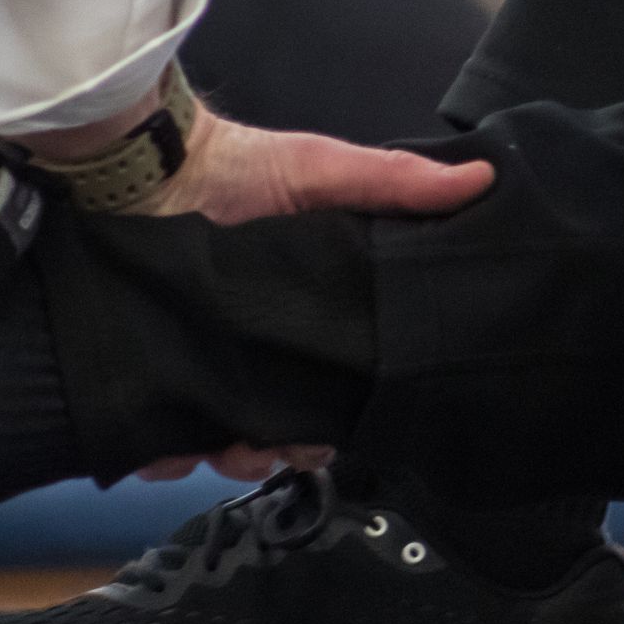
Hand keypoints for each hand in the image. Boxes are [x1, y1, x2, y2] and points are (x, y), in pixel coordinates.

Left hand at [22, 78, 495, 484]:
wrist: (139, 166)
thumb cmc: (235, 165)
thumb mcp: (322, 169)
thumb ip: (395, 183)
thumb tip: (484, 179)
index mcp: (296, 316)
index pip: (328, 388)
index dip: (336, 419)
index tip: (335, 433)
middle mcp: (250, 348)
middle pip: (277, 430)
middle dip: (282, 450)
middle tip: (274, 446)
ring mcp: (198, 363)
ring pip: (220, 444)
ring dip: (230, 458)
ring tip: (227, 448)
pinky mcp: (149, 372)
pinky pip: (156, 439)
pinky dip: (165, 453)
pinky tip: (171, 446)